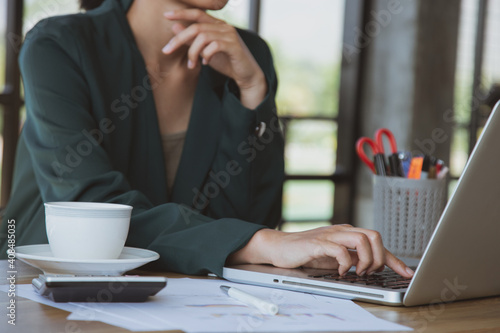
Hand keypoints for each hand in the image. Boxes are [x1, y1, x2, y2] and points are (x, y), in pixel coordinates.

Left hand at [163, 9, 266, 108]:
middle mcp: (224, 26)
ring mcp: (230, 35)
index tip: (166, 16)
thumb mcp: (205, 51)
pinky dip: (205, 55)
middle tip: (166, 50)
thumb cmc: (226, 62)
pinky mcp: (234, 46)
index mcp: (217, 25)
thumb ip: (192, 40)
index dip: (181, 13)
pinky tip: (205, 63)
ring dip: (192, 52)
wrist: (246, 75)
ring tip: (191, 64)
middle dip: (178, 39)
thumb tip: (175, 27)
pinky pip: (214, 46)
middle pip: (196, 27)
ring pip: (202, 37)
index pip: (197, 13)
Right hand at [228, 225, 414, 277]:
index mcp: (348, 233)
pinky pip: (340, 250)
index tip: (408, 273)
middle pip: (374, 236)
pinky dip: (345, 263)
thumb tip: (372, 267)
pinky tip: (339, 271)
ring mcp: (331, 235)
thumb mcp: (334, 257)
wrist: (280, 247)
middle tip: (370, 272)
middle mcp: (342, 230)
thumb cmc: (307, 252)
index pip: (377, 242)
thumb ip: (352, 258)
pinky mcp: (318, 243)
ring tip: (357, 272)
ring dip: (365, 260)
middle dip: (379, 258)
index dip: (395, 259)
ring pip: (362, 239)